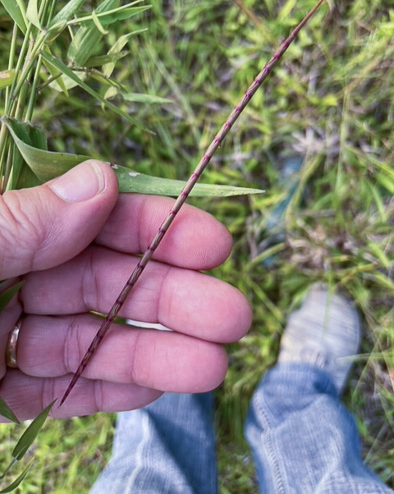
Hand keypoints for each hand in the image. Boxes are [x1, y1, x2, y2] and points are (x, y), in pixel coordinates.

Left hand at [0, 160, 250, 419]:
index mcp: (11, 234)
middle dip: (175, 299)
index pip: (96, 221)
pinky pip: (66, 390)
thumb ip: (27, 219)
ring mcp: (10, 339)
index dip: (157, 230)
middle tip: (233, 315)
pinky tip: (156, 387)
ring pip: (98, 341)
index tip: (212, 244)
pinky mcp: (5, 393)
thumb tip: (103, 177)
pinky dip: (110, 389)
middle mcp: (16, 280)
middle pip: (110, 285)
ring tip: (213, 366)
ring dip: (157, 354)